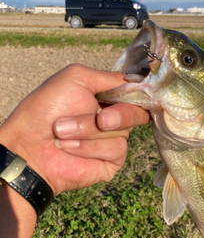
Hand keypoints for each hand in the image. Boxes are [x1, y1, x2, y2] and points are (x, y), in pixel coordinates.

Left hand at [0, 64, 148, 195]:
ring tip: (64, 134)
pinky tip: (70, 149)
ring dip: (89, 132)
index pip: (136, 94)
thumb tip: (136, 82)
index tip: (136, 93)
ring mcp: (113, 140)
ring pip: (123, 133)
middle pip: (138, 113)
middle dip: (118, 115)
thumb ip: (109, 77)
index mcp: (107, 97)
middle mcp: (114, 118)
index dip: (140, 94)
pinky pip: (116, 149)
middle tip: (99, 119)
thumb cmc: (46, 110)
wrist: (29, 146)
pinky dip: (90, 147)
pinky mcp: (111, 161)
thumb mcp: (76, 77)